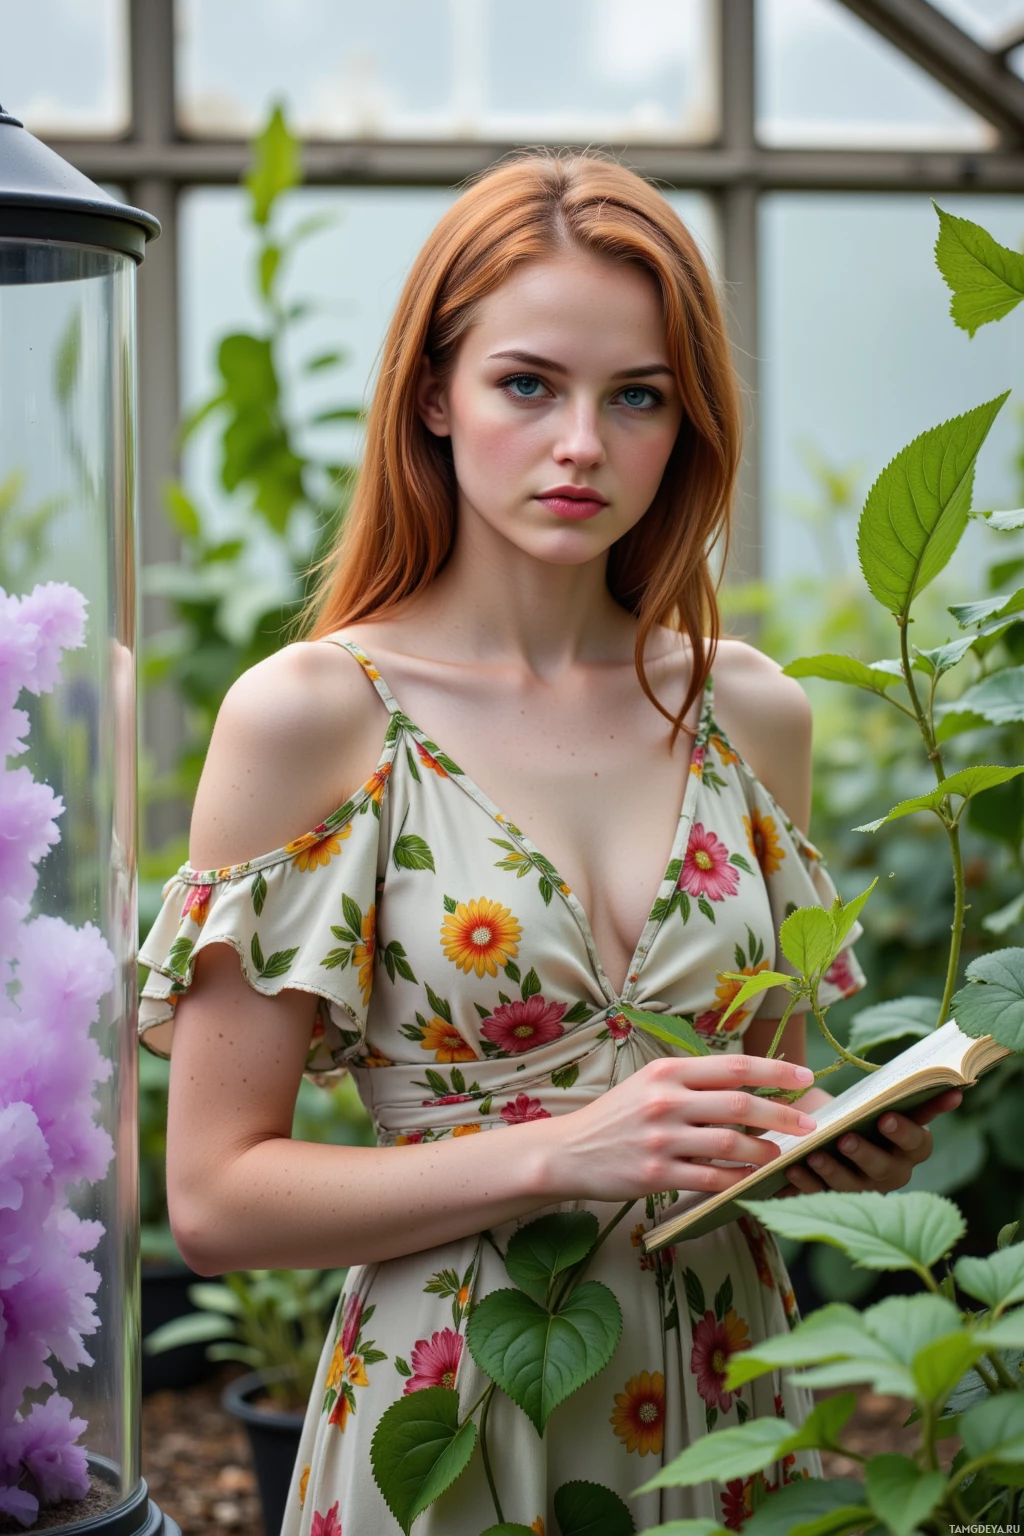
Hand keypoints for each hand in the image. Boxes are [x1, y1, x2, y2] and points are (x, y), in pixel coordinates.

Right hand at [544, 1053, 819, 1202]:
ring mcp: (660, 1138)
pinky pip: (710, 1178)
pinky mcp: (656, 1175)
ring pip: (730, 1143)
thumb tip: (749, 1085)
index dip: (776, 1071)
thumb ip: (692, 1082)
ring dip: (763, 1151)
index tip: (805, 1077)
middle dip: (783, 1115)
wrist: (568, 1152)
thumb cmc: (616, 1116)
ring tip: (779, 1155)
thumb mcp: (649, 1084)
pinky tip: (750, 1180)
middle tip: (809, 1124)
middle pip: (740, 1104)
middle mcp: (665, 1100)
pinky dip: (737, 1180)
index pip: (735, 1066)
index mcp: (667, 1071)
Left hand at [782, 1088, 962, 1196]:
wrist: (829, 1129)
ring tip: (815, 1155)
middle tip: (846, 1139)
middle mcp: (893, 1172)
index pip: (918, 1143)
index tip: (885, 1117)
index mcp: (910, 1147)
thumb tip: (946, 1083)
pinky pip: (821, 1193)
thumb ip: (897, 1093)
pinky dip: (807, 1181)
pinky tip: (793, 1167)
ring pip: (853, 1186)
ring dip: (833, 1171)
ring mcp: (865, 1188)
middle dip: (865, 1154)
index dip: (904, 1132)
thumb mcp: (876, 1100)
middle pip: (885, 1169)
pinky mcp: (836, 1197)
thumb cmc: (861, 1111)